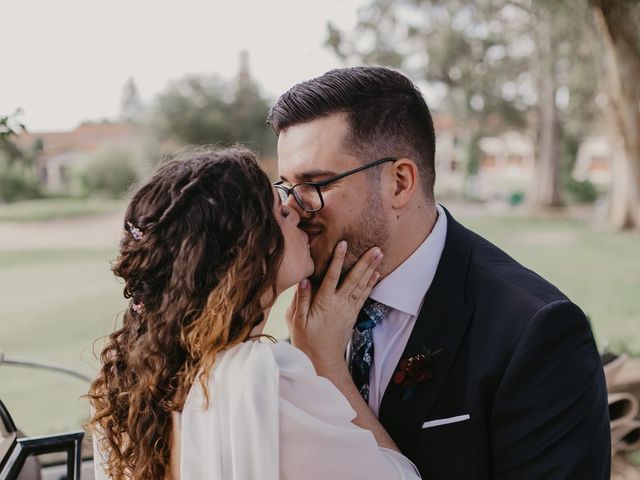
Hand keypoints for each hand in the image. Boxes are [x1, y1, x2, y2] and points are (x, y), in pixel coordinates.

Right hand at [286, 241, 382, 370]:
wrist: (323, 360)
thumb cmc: (306, 340)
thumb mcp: (296, 320)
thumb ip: (300, 299)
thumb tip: (304, 279)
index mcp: (324, 303)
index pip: (331, 276)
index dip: (337, 259)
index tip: (343, 244)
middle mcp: (339, 304)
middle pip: (353, 279)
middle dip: (365, 262)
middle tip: (376, 248)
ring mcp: (348, 309)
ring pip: (362, 285)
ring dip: (371, 269)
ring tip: (379, 255)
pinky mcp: (353, 315)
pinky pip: (363, 296)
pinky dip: (370, 284)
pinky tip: (376, 274)